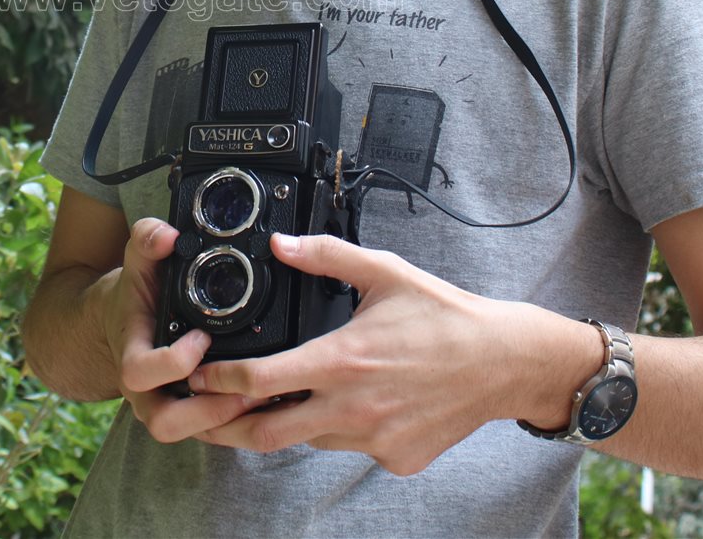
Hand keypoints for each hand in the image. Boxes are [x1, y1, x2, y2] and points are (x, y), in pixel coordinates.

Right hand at [101, 217, 264, 442]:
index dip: (172, 361)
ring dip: (227, 419)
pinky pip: (209, 431)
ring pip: (191, 433)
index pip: (140, 373)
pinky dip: (235, 421)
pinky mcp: (188, 413)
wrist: (122, 322)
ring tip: (261, 397)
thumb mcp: (137, 262)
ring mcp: (165, 405)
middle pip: (165, 422)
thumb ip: (147, 240)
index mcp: (131, 354)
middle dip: (208, 409)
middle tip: (245, 385)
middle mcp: (145, 390)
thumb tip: (168, 235)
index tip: (202, 337)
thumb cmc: (135, 295)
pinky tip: (265, 403)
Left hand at [183, 231, 561, 474]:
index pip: (257, 381)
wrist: (503, 362)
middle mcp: (352, 407)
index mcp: (341, 360)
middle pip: (265, 433)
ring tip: (271, 406)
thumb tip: (282, 244)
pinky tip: (349, 407)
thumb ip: (326, 256)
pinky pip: (350, 450)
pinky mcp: (395, 458)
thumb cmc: (445, 317)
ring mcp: (373, 439)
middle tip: (206, 413)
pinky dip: (339, 433)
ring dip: (287, 425)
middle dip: (227, 426)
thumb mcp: (384, 273)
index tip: (198, 375)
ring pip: (308, 441)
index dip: (216, 381)